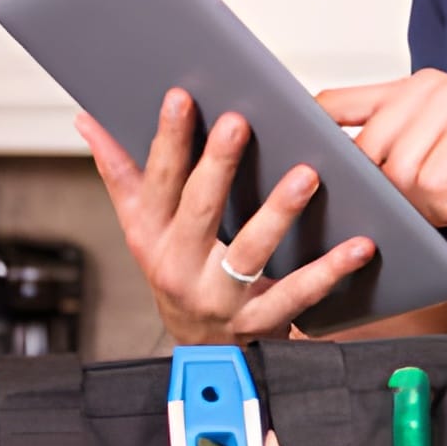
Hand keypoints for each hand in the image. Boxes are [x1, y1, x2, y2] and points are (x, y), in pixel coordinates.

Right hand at [77, 88, 375, 343]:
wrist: (201, 348)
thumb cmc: (176, 271)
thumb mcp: (142, 227)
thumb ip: (120, 173)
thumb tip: (87, 121)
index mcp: (151, 236)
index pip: (156, 181)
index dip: (167, 140)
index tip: (181, 97)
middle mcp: (180, 267)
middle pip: (199, 210)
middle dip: (217, 165)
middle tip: (240, 122)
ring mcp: (220, 296)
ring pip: (250, 250)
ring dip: (278, 211)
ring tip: (306, 175)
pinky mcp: (260, 319)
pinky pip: (297, 292)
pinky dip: (330, 269)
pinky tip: (358, 244)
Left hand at [316, 69, 446, 225]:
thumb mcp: (435, 165)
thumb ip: (394, 166)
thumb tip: (345, 197)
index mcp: (408, 92)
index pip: (332, 104)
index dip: (310, 137)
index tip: (301, 168)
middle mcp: (424, 88)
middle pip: (363, 152)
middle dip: (388, 196)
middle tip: (431, 209)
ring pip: (397, 172)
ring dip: (425, 206)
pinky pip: (431, 180)